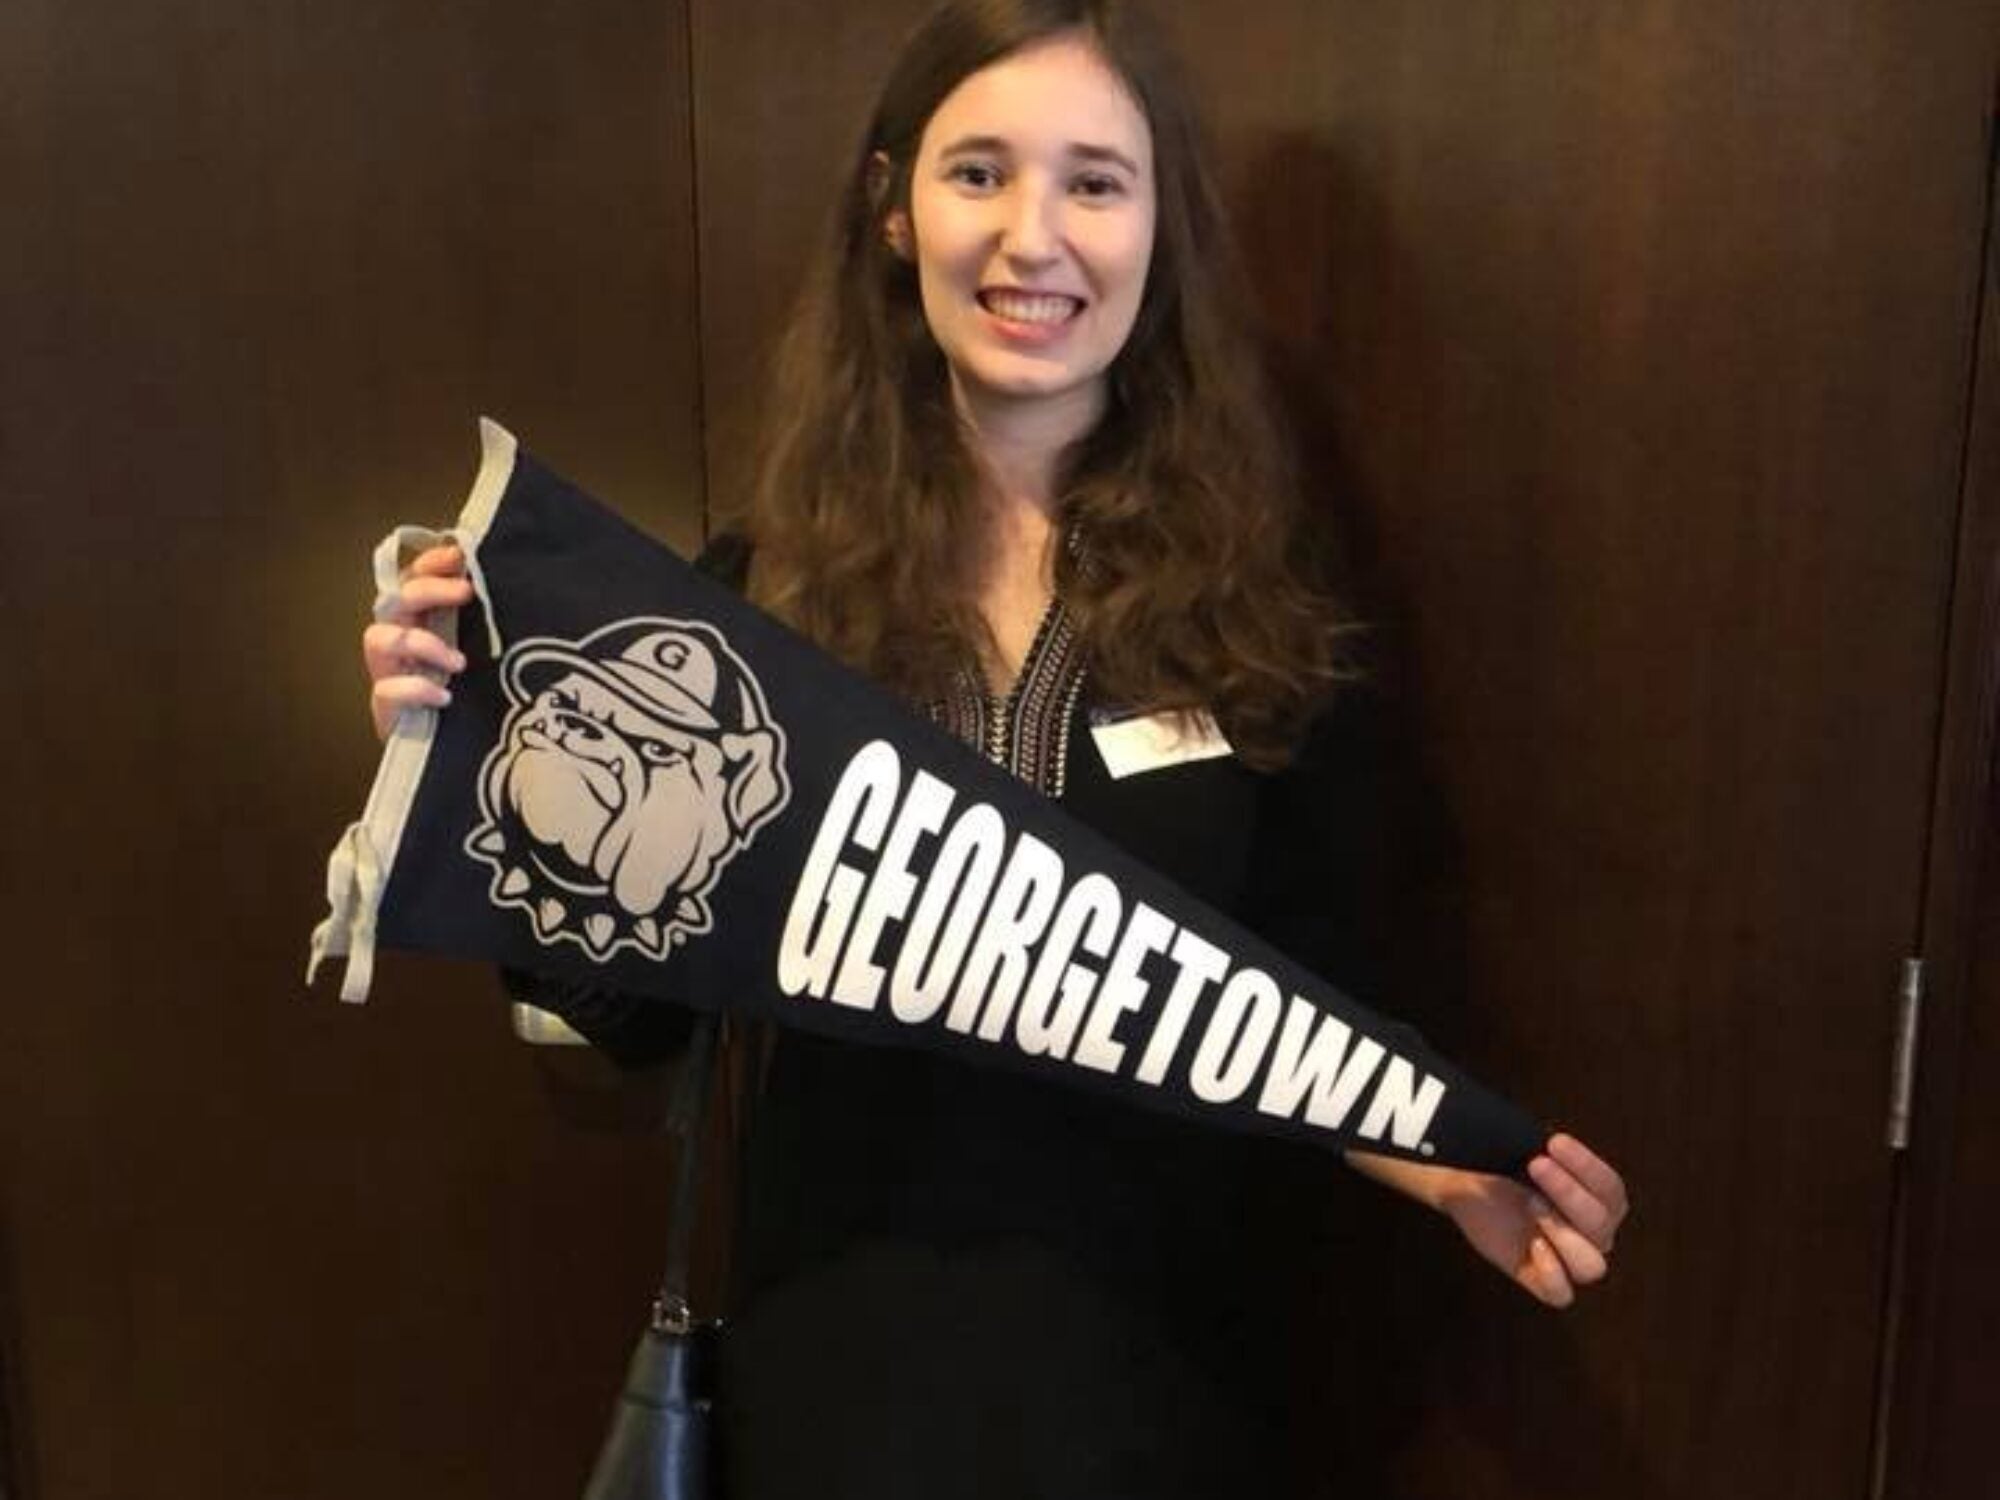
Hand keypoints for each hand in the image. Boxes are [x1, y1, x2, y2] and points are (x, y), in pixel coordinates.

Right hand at [362, 542, 473, 740]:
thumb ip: (483, 623)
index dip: (429, 562)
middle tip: (465, 593)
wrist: (443, 749)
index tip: (458, 554)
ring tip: (459, 662)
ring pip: (379, 638)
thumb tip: (514, 587)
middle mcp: (398, 641)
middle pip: (395, 599)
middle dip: (428, 590)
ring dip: (422, 643)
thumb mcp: (476, 651)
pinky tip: (445, 698)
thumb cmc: (464, 694)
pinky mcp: (386, 706)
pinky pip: (386, 689)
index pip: (412, 578)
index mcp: (419, 622)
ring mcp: (388, 672)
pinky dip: (416, 689)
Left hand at [1436, 1132, 1627, 1308]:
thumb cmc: (1504, 1164)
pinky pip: (1561, 1295)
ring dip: (1564, 1234)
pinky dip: (1552, 1273)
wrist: (1468, 1183)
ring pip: (1591, 1265)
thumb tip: (1548, 1143)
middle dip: (1568, 1192)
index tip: (1554, 1143)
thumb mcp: (1526, 1148)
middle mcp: (1590, 1233)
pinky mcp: (1538, 1278)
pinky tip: (1533, 1245)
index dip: (1587, 1166)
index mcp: (1598, 1199)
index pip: (1610, 1189)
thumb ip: (1546, 1149)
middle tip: (1536, 1166)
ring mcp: (1565, 1257)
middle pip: (1602, 1225)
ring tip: (1532, 1205)